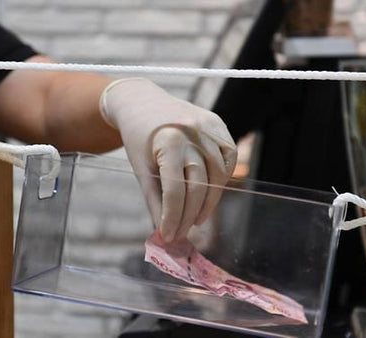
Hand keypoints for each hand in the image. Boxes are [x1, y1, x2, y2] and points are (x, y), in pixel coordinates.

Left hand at [100, 78, 236, 241]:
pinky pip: (228, 158)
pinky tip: (209, 193)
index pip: (175, 190)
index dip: (173, 217)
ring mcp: (209, 127)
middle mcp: (193, 133)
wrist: (141, 101)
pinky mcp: (218, 124)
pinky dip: (221, 179)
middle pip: (199, 186)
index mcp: (169, 142)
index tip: (168, 236)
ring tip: (196, 219)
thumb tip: (163, 232)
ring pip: (218, 175)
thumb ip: (153, 199)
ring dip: (208, 202)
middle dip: (190, 215)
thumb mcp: (139, 167)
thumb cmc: (137, 137)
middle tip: (182, 233)